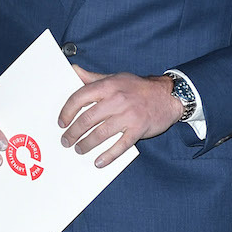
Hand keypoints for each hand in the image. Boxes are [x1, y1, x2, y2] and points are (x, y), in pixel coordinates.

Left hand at [58, 67, 180, 167]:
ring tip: (79, 149)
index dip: (67, 111)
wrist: (169, 95)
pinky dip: (108, 155)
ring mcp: (129, 115)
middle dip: (73, 133)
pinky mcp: (139, 128)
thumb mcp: (116, 77)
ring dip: (86, 145)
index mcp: (109, 85)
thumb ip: (93, 77)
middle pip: (87, 119)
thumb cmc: (139, 88)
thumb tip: (73, 70)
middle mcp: (118, 99)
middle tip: (66, 141)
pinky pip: (120, 145)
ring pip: (100, 134)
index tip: (62, 122)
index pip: (80, 97)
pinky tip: (99, 161)